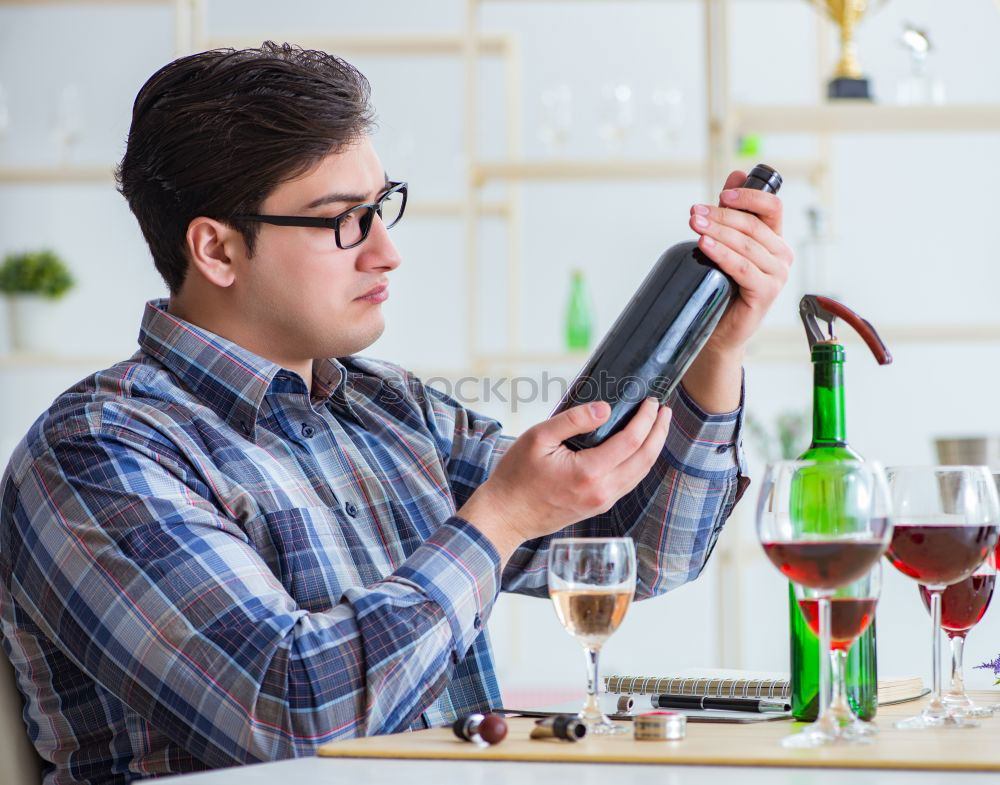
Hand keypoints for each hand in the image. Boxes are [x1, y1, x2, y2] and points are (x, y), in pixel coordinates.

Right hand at [458, 398, 671, 562]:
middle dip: (658, 432)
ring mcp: (602, 502)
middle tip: (663, 410)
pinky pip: (628, 483)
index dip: (646, 419)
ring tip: (657, 426)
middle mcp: (602, 491)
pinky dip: (640, 463)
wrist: (505, 516)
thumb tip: (605, 408)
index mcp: (589, 472)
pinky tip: (638, 449)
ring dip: (653, 448)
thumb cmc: (516, 476)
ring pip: (640, 473)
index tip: (650, 402)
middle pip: (645, 459)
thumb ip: (573, 420)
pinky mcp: (598, 507)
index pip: (631, 441)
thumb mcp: (538, 438)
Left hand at [688, 169, 793, 354]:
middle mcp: (781, 256)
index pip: (772, 207)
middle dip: (720, 216)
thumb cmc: (723, 288)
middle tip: (694, 213)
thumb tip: (736, 174)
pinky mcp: (766, 294)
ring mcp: (777, 276)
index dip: (749, 197)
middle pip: (752, 226)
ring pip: (746, 246)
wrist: (718, 330)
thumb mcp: (727, 244)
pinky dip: (722, 255)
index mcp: (775, 240)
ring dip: (718, 232)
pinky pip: (742, 268)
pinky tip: (705, 246)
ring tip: (694, 225)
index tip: (722, 195)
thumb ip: (733, 211)